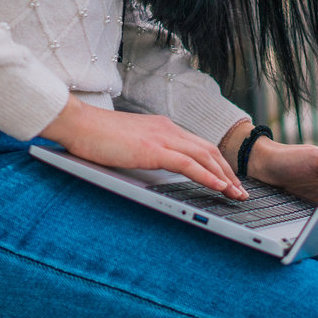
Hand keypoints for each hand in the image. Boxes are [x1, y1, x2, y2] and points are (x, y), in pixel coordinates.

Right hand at [40, 100, 246, 199]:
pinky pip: (188, 164)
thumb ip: (145, 150)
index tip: (227, 180)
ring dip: (223, 177)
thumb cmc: (95, 135)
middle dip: (227, 172)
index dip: (217, 164)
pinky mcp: (153, 149)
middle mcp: (168, 130)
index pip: (199, 146)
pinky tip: (218, 187)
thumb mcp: (128, 143)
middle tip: (239, 191)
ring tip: (235, 194)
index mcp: (163, 128)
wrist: (78, 123)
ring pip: (204, 157)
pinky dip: (207, 176)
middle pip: (209, 151)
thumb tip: (153, 164)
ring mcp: (161, 138)